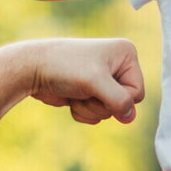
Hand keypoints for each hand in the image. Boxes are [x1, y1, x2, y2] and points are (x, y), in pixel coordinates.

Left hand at [27, 38, 144, 124]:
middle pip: (124, 104)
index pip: (137, 92)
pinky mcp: (89, 92)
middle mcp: (117, 65)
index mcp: (126, 54)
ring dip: (90, 108)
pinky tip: (71, 99)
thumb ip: (119, 100)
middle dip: (102, 104)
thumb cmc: (64, 67)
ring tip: (75, 93)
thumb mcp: (95, 82)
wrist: (32, 69)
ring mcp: (103, 80)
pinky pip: (96, 114)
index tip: (98, 87)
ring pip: (109, 112)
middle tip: (84, 90)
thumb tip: (130, 117)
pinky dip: (83, 112)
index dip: (118, 98)